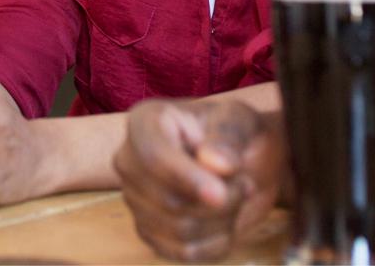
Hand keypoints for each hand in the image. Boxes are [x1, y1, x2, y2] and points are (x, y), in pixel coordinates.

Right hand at [114, 98, 284, 263]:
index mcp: (145, 123)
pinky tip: (227, 222)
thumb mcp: (237, 121)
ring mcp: (135, 200)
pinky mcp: (149, 232)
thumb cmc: (232, 130)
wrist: (237, 157)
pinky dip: (215, 243)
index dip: (186, 179)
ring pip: (179, 230)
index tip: (220, 194)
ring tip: (237, 196)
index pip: (154, 157)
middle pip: (169, 201)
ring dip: (222, 221)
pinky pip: (183, 252)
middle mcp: (129, 162)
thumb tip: (214, 163)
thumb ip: (227, 137)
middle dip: (221, 201)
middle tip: (245, 183)